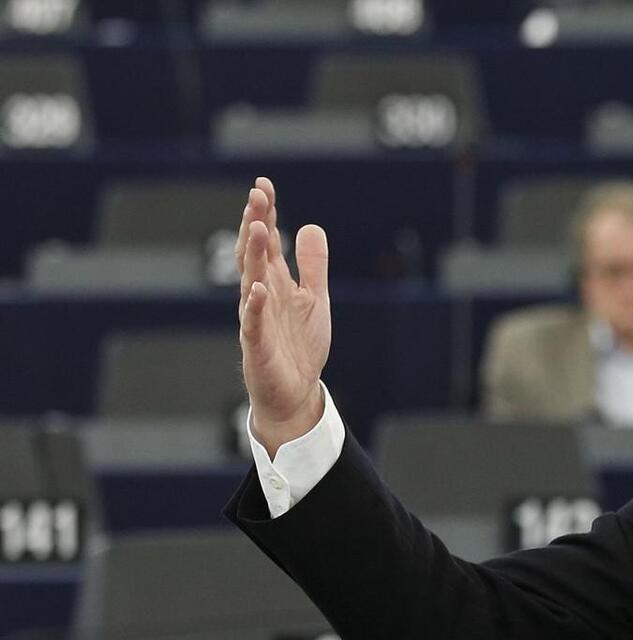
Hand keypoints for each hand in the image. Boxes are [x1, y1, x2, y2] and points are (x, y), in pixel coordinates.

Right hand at [236, 177, 331, 454]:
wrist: (294, 392)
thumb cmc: (299, 345)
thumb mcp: (313, 298)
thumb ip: (312, 265)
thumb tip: (311, 225)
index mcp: (274, 282)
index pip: (266, 242)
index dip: (265, 215)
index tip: (264, 185)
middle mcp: (261, 295)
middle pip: (255, 254)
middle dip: (255, 224)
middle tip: (257, 195)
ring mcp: (257, 319)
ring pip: (251, 281)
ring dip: (252, 255)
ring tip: (255, 228)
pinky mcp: (257, 345)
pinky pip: (252, 323)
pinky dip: (254, 306)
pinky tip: (258, 288)